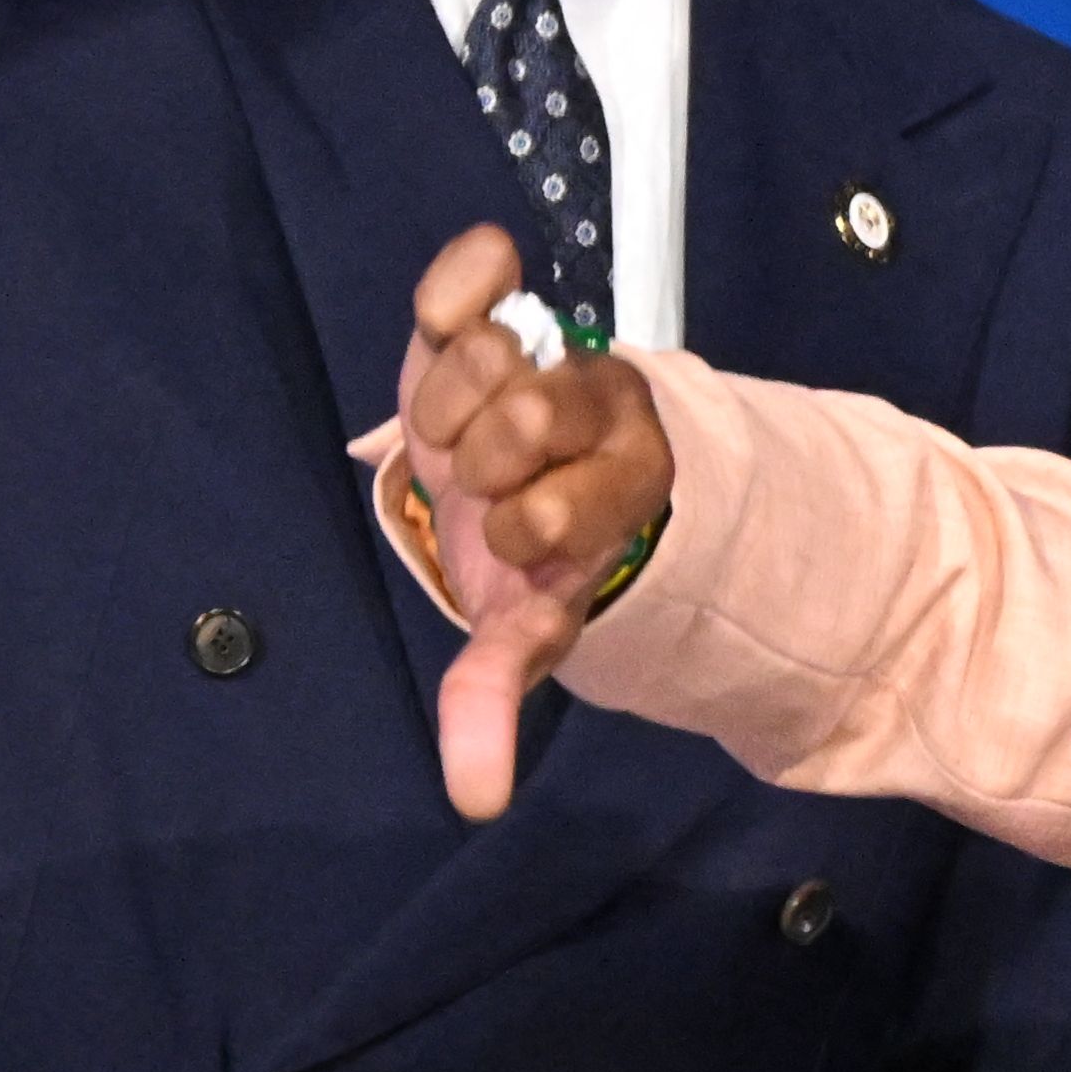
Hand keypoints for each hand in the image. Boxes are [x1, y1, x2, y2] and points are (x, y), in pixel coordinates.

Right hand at [383, 219, 677, 819]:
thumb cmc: (537, 558)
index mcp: (620, 496)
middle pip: (518, 424)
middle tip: (482, 479)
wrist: (548, 474)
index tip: (522, 546)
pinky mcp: (510, 308)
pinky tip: (450, 316)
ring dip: (452, 401)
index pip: (552, 517)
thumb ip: (494, 698)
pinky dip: (464, 281)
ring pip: (489, 361)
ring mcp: (556, 357)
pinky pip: (484, 272)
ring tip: (458, 427)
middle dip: (481, 464)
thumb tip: (474, 799)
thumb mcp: (525, 626)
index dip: (525, 537)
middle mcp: (600, 416)